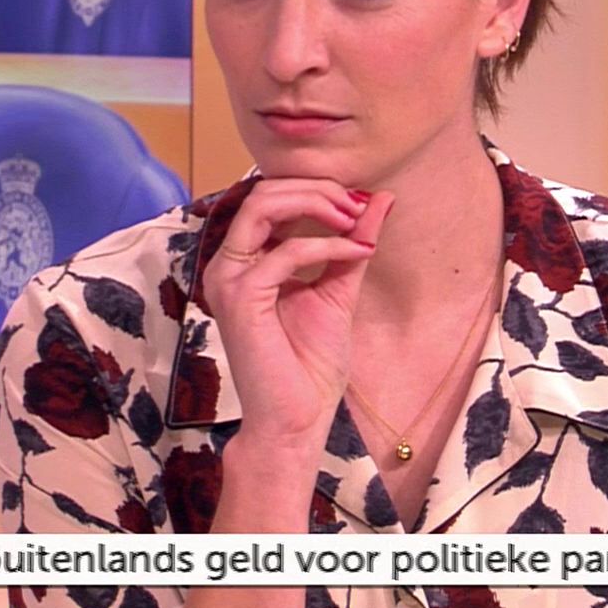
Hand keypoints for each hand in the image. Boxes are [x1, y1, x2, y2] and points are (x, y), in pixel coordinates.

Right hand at [200, 179, 393, 450]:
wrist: (297, 418)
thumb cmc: (309, 364)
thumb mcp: (338, 288)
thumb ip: (351, 243)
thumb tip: (378, 199)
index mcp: (245, 260)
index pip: (268, 197)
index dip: (314, 188)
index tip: (360, 202)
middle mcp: (229, 263)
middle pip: (262, 192)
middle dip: (316, 189)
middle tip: (357, 205)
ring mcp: (229, 278)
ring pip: (262, 206)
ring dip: (315, 204)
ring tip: (354, 219)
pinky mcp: (240, 297)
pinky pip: (285, 252)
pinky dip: (326, 245)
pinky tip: (356, 254)